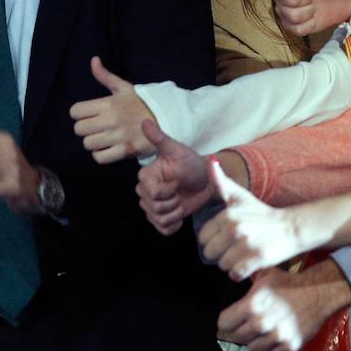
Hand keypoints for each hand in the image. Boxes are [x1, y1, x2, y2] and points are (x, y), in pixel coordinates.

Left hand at [70, 56, 155, 163]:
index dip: (78, 113)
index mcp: (108, 103)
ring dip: (92, 142)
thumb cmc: (140, 103)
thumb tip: (93, 60)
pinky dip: (100, 155)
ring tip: (101, 138)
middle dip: (84, 128)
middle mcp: (111, 120)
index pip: (75, 111)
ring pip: (87, 144)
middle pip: (79, 129)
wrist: (164, 119)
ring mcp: (118, 137)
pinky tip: (106, 148)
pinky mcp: (125, 151)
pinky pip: (100, 158)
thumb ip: (105, 76)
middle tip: (94, 127)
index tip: (87, 114)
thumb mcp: (124, 87)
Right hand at [135, 119, 215, 234]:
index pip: (153, 193)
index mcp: (146, 177)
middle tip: (181, 190)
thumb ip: (160, 139)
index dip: (168, 190)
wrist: (206, 181)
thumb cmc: (192, 163)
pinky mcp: (161, 220)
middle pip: (154, 208)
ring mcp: (152, 208)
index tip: (178, 181)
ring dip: (176, 212)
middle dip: (173, 201)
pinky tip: (182, 212)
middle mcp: (145, 193)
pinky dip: (175, 224)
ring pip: (159, 219)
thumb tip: (144, 121)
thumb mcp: (178, 150)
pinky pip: (163, 229)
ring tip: (182, 200)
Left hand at [198, 160, 300, 280]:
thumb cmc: (262, 214)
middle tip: (235, 248)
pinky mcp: (258, 258)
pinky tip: (248, 264)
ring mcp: (246, 243)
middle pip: (210, 253)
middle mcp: (235, 227)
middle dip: (220, 254)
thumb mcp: (240, 196)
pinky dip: (239, 273)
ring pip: (222, 265)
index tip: (226, 238)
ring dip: (231, 264)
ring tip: (243, 255)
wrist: (291, 228)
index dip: (213, 240)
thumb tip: (211, 161)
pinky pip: (235, 274)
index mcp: (228, 214)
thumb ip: (221, 182)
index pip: (203, 237)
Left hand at [217, 262, 350, 350]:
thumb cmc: (289, 283)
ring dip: (255, 341)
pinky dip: (272, 348)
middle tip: (249, 324)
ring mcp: (276, 337)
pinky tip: (276, 336)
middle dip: (240, 330)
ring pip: (252, 349)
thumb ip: (246, 278)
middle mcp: (261, 324)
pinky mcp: (289, 347)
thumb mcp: (264, 275)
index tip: (231, 319)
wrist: (317, 294)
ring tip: (263, 330)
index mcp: (251, 306)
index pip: (224, 323)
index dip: (227, 320)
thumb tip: (231, 274)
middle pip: (236, 337)